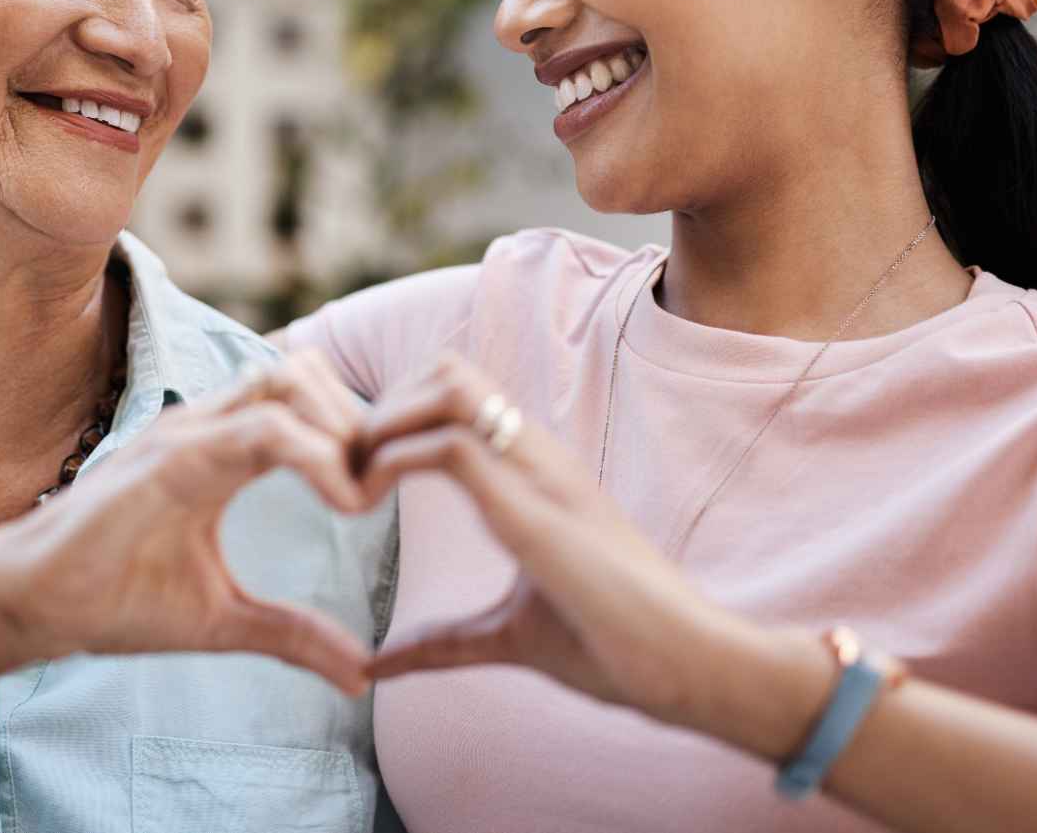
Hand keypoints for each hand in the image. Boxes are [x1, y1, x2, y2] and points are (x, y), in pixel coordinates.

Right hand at [0, 349, 377, 722]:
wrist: (30, 606)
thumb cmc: (112, 602)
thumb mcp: (224, 620)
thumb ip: (293, 634)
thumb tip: (361, 674)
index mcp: (218, 450)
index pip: (302, 399)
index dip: (354, 432)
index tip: (381, 493)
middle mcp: (203, 426)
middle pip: (304, 371)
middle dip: (357, 419)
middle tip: (378, 486)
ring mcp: (184, 434)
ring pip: (287, 380)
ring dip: (340, 426)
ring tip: (359, 494)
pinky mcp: (169, 457)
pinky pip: (260, 429)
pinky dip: (316, 455)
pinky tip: (344, 503)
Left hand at [355, 354, 735, 727]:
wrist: (691, 667)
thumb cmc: (616, 648)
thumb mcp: (508, 637)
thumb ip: (445, 643)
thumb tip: (381, 664)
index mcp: (536, 473)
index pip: (458, 391)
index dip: (396, 414)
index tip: (358, 472)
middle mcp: (537, 456)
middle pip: (445, 368)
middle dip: (382, 405)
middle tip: (346, 470)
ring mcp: (539, 475)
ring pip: (446, 385)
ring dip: (383, 423)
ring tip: (353, 483)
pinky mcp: (534, 512)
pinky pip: (450, 448)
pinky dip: (393, 462)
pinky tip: (367, 504)